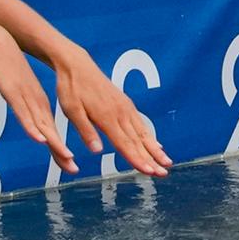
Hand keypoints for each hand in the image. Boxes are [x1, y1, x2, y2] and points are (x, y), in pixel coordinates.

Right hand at [0, 43, 68, 165]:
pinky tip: (40, 138)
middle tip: (74, 170)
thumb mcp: (19, 89)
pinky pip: (24, 113)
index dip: (60, 151)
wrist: (0, 42)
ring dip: (54, 142)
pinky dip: (32, 127)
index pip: (51, 132)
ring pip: (42, 124)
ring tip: (66, 156)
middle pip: (50, 132)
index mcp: (38, 103)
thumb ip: (24, 104)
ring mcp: (26, 98)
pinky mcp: (14, 93)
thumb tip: (30, 119)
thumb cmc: (9, 65)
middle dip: (61, 153)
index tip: (70, 167)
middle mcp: (36, 103)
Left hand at [54, 51, 169, 175]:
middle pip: (138, 141)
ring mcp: (125, 108)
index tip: (149, 172)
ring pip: (143, 133)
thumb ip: (86, 131)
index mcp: (107, 117)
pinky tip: (156, 144)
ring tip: (167, 163)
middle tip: (163, 174)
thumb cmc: (71, 88)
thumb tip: (97, 151)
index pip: (125, 144)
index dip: (137, 160)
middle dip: (152, 159)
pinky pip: (141, 124)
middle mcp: (120, 113)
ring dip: (155, 150)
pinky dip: (150, 136)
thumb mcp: (71, 110)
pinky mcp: (125, 104)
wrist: (77, 65)